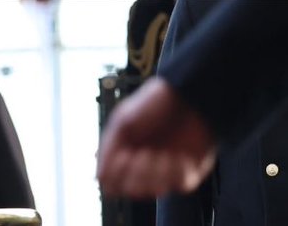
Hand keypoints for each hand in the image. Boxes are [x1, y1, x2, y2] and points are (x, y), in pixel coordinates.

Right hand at [97, 77, 216, 198]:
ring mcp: (164, 171)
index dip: (116, 174)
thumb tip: (99, 177)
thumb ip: (108, 149)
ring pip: (154, 191)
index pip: (111, 182)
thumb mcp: (122, 121)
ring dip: (157, 171)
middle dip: (137, 173)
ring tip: (163, 153)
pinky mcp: (186, 173)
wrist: (189, 97)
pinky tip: (179, 156)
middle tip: (144, 154)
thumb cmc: (154, 104)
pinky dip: (176, 171)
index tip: (123, 156)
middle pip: (131, 191)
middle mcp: (142, 166)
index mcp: (123, 154)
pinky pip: (179, 185)